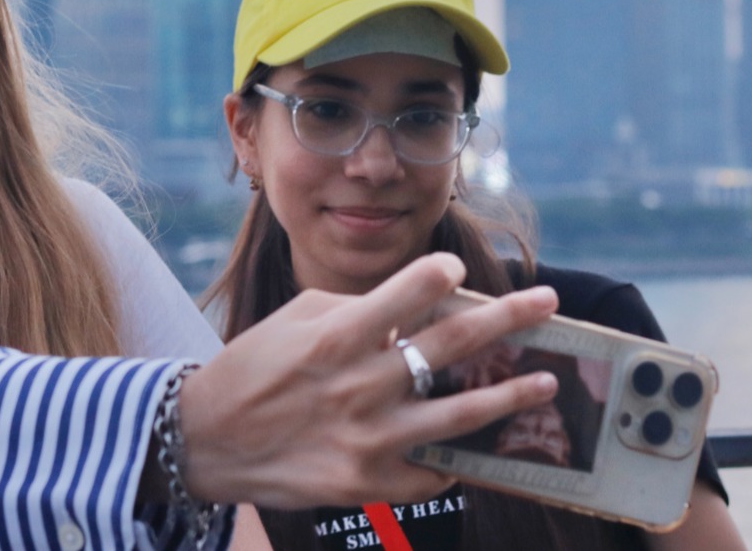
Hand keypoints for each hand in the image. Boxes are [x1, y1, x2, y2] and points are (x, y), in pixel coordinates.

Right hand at [176, 253, 559, 508]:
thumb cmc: (250, 370)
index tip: (457, 270)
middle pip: (453, 344)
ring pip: (460, 414)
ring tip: (544, 383)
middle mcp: (359, 385)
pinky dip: (453, 461)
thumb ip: (353, 309)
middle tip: (547, 302)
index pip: (411, 291)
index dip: (443, 274)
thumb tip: (408, 309)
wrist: (204, 441)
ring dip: (510, 396)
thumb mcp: (293, 320)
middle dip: (508, 318)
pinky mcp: (366, 482)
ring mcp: (367, 438)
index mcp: (337, 337)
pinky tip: (474, 449)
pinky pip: (429, 472)